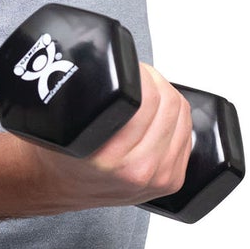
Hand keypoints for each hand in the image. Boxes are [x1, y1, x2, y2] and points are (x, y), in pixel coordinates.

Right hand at [66, 63, 191, 207]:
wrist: (62, 187)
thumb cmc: (63, 155)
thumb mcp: (66, 122)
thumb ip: (88, 96)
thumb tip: (113, 60)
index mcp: (109, 157)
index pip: (147, 100)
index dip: (143, 74)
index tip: (131, 66)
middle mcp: (137, 170)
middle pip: (170, 105)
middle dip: (156, 81)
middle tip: (140, 74)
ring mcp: (158, 178)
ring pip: (182, 118)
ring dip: (169, 96)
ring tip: (149, 91)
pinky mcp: (171, 182)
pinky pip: (187, 136)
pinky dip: (178, 118)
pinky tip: (162, 113)